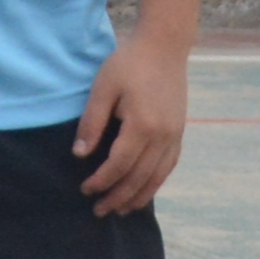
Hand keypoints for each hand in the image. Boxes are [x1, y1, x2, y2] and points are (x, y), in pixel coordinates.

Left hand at [74, 32, 189, 214]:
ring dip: (139, 196)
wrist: (164, 46)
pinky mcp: (179, 131)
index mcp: (143, 125)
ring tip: (121, 210)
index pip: (119, 165)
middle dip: (118, 197)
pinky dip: (156, 182)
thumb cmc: (128, 64)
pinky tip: (144, 191)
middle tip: (99, 212)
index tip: (85, 190)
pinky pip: (169, 165)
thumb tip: (80, 154)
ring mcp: (175, 135)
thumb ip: (92, 122)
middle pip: (139, 177)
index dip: (102, 181)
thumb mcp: (103, 88)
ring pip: (158, 176)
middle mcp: (163, 135)